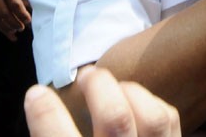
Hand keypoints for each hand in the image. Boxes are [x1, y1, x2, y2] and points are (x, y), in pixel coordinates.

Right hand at [25, 66, 180, 136]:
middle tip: (85, 74)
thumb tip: (40, 101)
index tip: (36, 91)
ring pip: (151, 117)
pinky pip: (169, 120)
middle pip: (116, 120)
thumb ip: (58, 133)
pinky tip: (136, 101)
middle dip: (99, 87)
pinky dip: (151, 102)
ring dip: (130, 91)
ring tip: (113, 86)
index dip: (45, 114)